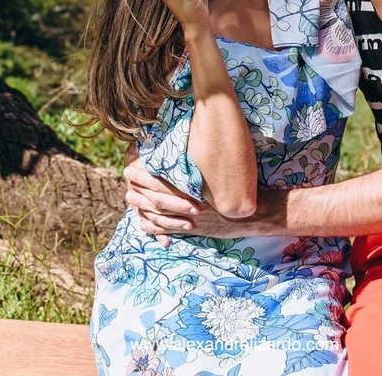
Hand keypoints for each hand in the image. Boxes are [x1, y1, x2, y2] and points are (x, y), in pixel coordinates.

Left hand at [125, 160, 250, 240]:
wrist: (254, 213)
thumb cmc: (240, 189)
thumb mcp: (220, 173)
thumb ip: (201, 167)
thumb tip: (186, 151)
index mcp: (195, 187)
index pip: (164, 179)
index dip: (146, 173)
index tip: (134, 164)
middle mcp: (190, 202)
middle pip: (158, 194)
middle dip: (140, 185)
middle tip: (127, 176)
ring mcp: (191, 218)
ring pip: (160, 213)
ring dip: (142, 204)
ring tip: (129, 196)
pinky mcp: (195, 229)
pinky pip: (170, 230)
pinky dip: (154, 228)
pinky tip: (142, 223)